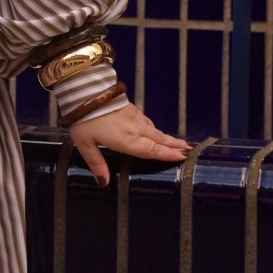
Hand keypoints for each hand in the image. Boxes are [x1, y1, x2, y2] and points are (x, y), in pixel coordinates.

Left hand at [67, 101, 190, 186]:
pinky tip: (154, 130)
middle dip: (174, 145)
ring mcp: (134, 117)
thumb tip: (104, 182)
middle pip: (158, 139)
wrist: (84, 90)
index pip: (151, 150)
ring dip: (166, 137)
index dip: (167, 154)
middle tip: (189, 150)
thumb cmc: (83, 119)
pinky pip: (147, 121)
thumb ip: (96, 163)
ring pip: (154, 129)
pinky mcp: (130, 108)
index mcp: (126, 139)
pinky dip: (155, 128)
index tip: (182, 157)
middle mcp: (135, 128)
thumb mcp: (85, 144)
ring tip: (178, 142)